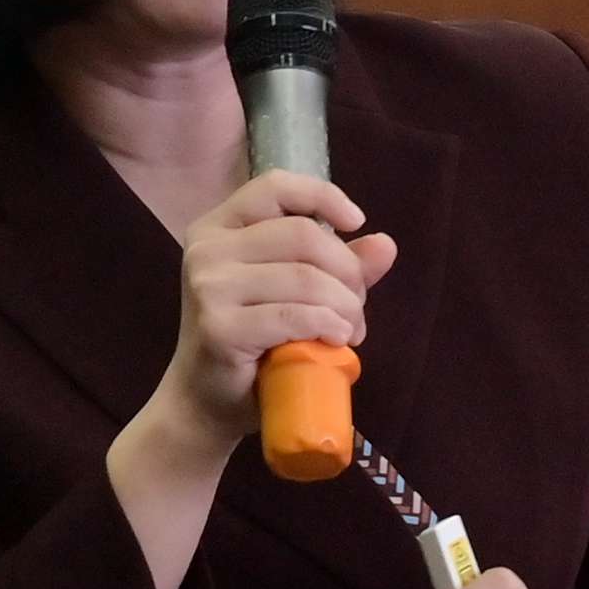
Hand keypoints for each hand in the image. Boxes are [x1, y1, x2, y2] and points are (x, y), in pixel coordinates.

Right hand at [141, 172, 400, 464]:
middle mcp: (207, 248)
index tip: (356, 221)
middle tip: (356, 307)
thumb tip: (385, 244)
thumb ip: (335, 265)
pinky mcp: (218, 326)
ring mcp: (208, 286)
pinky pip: (294, 315)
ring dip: (344, 307)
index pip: (274, 186)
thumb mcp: (292, 294)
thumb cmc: (250, 343)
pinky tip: (337, 339)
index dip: (322, 196)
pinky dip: (328, 326)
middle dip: (347, 271)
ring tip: (349, 331)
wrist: (204, 401)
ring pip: (305, 278)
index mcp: (218, 227)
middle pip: (303, 235)